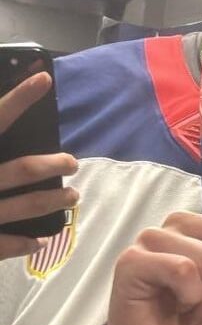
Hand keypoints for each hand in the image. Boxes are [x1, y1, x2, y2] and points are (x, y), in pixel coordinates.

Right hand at [0, 71, 77, 259]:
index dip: (19, 98)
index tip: (44, 80)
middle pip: (21, 170)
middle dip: (51, 164)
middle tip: (72, 161)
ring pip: (24, 207)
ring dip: (52, 201)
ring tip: (72, 196)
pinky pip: (1, 245)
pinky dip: (23, 244)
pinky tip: (39, 241)